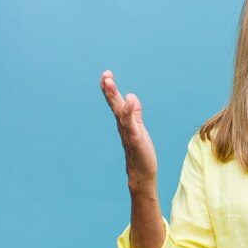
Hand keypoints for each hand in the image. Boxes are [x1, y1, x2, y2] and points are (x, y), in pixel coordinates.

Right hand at [100, 70, 157, 189]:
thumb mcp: (138, 127)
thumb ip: (134, 112)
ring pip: (119, 112)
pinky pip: (131, 124)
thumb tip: (130, 96)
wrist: (142, 173)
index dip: (110, 89)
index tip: (106, 75)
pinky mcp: (135, 139)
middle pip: (115, 105)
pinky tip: (129, 100)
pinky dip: (129, 112)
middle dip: (109, 90)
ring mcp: (128, 132)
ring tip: (109, 82)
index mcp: (124, 121)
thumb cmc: (140, 151)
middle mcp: (123, 125)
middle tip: (105, 75)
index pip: (116, 103)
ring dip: (114, 97)